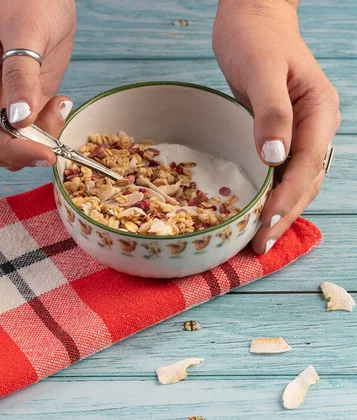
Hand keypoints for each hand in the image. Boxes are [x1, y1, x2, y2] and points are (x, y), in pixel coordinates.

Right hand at [0, 0, 75, 170]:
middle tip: (55, 128)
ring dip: (42, 140)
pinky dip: (52, 128)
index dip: (8, 148)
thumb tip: (19, 118)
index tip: (42, 153)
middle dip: (27, 148)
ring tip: (59, 106)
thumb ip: (21, 76)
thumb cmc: (32, 0)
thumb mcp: (26, 32)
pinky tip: (62, 102)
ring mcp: (9, 102)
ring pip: (17, 144)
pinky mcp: (31, 103)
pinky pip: (36, 132)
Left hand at [213, 0, 339, 253]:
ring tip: (259, 241)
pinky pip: (283, 173)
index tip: (265, 224)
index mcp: (319, 110)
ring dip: (280, 212)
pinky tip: (258, 214)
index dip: (287, 197)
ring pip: (297, 182)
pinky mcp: (285, 137)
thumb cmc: (254, 38)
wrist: (252, 17)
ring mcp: (303, 133)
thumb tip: (275, 157)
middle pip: (306, 181)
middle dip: (284, 215)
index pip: (306, 165)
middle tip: (259, 246)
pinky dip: (272, 196)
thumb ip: (271, 112)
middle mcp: (316, 126)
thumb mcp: (261, 71)